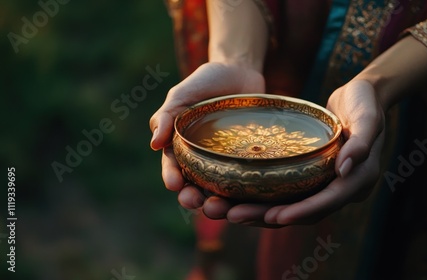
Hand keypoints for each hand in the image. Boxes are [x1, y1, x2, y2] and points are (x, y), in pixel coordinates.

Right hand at [149, 62, 264, 205]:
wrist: (241, 72)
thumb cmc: (206, 82)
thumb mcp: (182, 94)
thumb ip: (166, 115)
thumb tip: (153, 145)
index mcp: (182, 148)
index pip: (173, 168)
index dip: (172, 177)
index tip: (174, 184)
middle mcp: (203, 160)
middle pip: (194, 186)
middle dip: (191, 197)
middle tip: (194, 201)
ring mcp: (227, 162)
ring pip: (220, 190)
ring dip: (216, 203)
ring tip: (218, 208)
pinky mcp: (248, 162)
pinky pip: (247, 180)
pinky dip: (245, 193)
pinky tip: (247, 200)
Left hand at [184, 79, 385, 226]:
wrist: (363, 97)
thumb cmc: (366, 103)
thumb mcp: (368, 117)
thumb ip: (361, 143)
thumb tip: (344, 170)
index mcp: (358, 181)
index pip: (327, 202)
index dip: (301, 211)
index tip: (273, 216)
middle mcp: (341, 189)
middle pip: (303, 211)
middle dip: (268, 216)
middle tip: (234, 215)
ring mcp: (325, 184)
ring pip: (291, 205)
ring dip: (259, 211)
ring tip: (226, 210)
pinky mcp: (312, 176)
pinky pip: (287, 192)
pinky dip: (264, 196)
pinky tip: (237, 195)